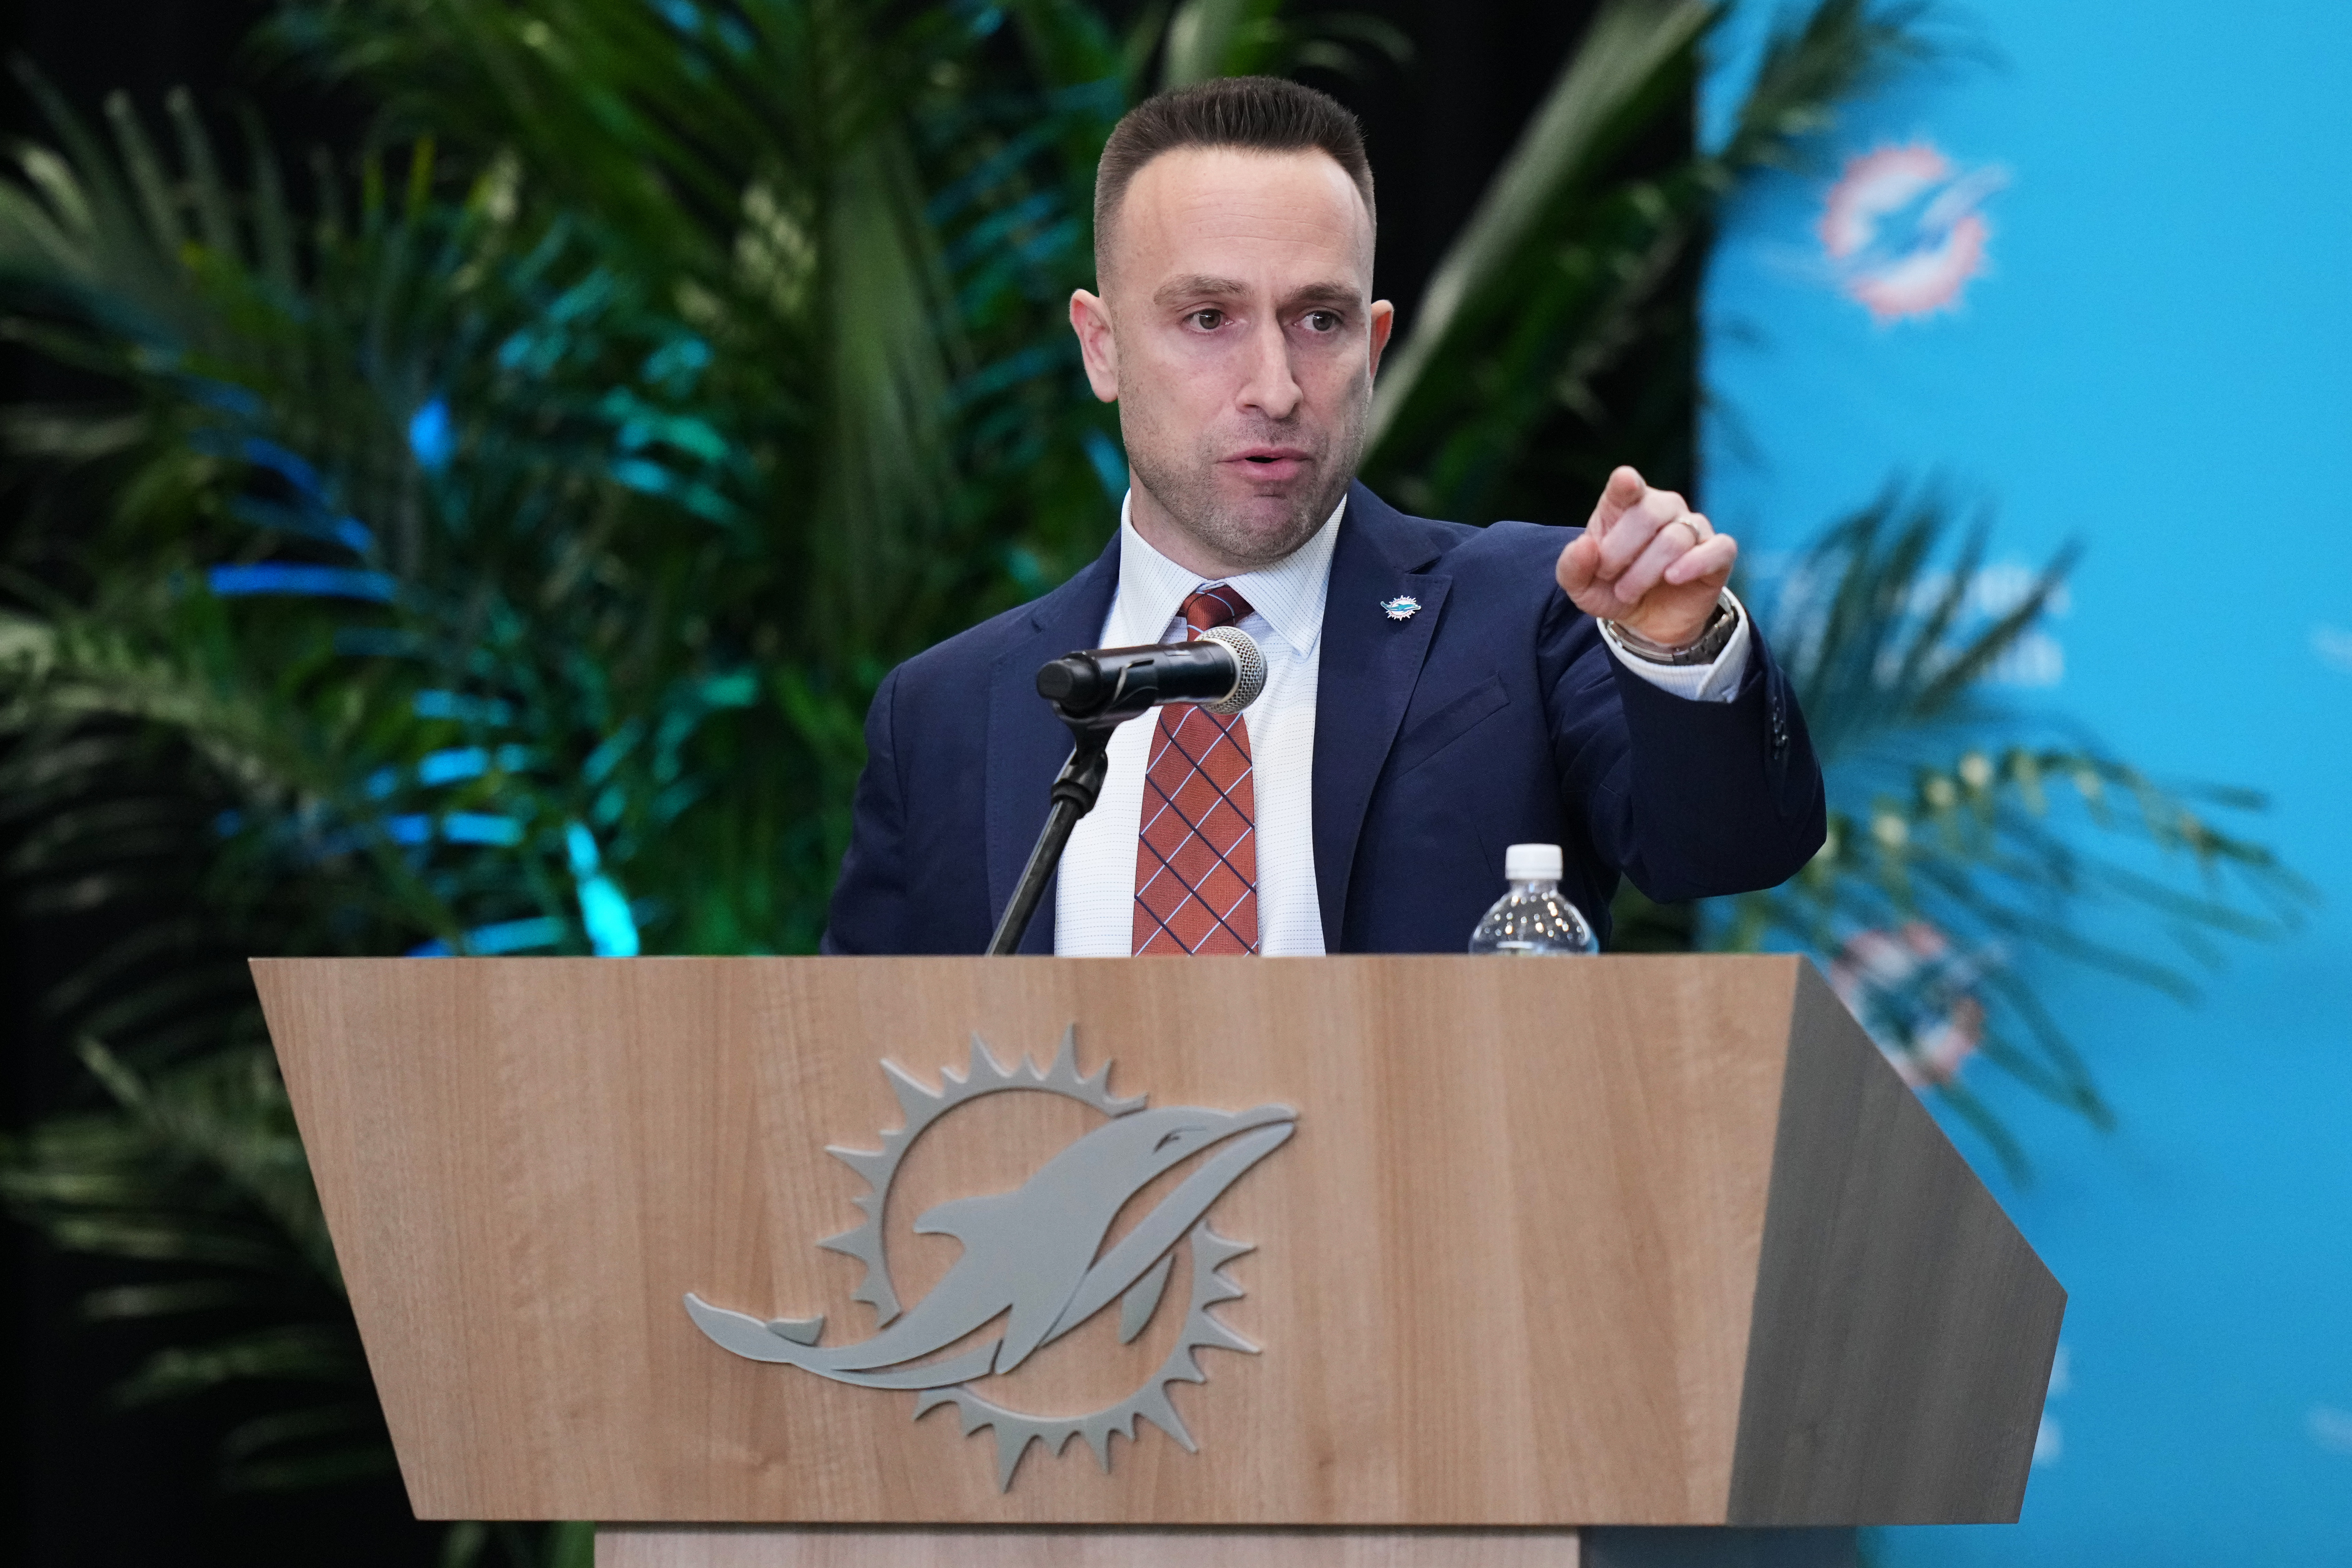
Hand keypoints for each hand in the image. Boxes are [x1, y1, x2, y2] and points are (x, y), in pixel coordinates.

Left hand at [1556, 466, 1737, 647]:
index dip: (1626, 483)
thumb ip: (1572, 567)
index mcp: (1627, 505)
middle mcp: (1664, 508)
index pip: (1627, 483)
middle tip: (1609, 576)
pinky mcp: (1718, 553)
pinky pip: (1718, 548)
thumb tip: (1583, 545)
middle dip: (1622, 550)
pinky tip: (1673, 577)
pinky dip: (1696, 563)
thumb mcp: (1582, 587)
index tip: (1626, 483)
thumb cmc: (1613, 590)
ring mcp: (1693, 527)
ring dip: (1645, 571)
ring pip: (1675, 538)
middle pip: (1650, 513)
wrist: (1648, 621)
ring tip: (1627, 592)